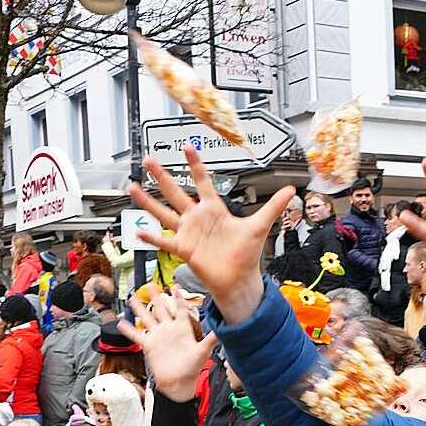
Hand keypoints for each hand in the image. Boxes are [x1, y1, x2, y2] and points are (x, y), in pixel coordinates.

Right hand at [119, 285, 217, 402]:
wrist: (180, 382)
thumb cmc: (193, 368)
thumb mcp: (204, 350)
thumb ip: (212, 338)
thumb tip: (225, 328)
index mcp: (182, 328)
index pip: (180, 308)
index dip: (178, 297)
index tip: (175, 284)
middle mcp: (169, 330)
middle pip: (161, 308)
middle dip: (156, 296)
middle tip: (151, 284)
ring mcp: (158, 336)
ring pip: (147, 318)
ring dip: (139, 308)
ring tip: (132, 298)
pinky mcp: (149, 345)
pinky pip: (137, 336)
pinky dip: (129, 330)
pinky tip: (121, 322)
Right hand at [128, 146, 294, 323]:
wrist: (239, 278)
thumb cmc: (246, 253)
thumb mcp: (260, 225)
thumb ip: (274, 206)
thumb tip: (292, 189)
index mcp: (214, 210)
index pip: (203, 181)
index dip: (196, 165)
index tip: (188, 146)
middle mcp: (198, 218)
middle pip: (176, 193)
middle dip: (162, 176)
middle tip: (149, 160)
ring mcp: (188, 233)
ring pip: (164, 213)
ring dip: (148, 202)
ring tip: (133, 188)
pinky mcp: (184, 249)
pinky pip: (164, 242)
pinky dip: (151, 237)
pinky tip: (138, 230)